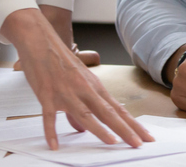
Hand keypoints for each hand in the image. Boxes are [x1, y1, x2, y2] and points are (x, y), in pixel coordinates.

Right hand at [3, 8, 152, 150]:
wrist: (39, 40)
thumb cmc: (59, 59)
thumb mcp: (77, 80)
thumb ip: (81, 106)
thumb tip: (81, 128)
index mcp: (94, 87)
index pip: (117, 109)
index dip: (132, 124)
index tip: (146, 136)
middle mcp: (84, 90)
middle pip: (107, 113)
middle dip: (124, 129)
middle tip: (138, 143)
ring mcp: (66, 92)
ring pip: (85, 114)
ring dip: (99, 129)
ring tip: (112, 142)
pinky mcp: (47, 95)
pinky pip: (49, 116)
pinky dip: (51, 131)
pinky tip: (54, 145)